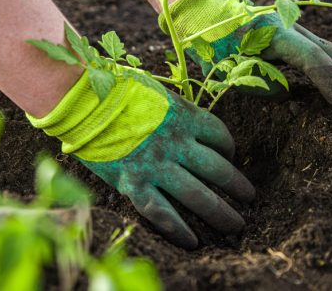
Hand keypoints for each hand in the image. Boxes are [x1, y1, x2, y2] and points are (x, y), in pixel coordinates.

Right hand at [28, 69, 254, 248]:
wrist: (82, 100)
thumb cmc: (116, 89)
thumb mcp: (155, 92)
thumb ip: (174, 108)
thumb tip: (186, 120)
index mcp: (184, 116)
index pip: (220, 136)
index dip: (230, 149)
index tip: (230, 157)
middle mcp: (176, 143)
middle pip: (218, 169)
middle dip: (238, 186)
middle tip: (250, 198)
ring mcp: (156, 165)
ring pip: (198, 195)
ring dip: (221, 212)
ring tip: (236, 225)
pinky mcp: (134, 183)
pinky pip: (163, 212)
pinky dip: (180, 230)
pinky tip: (194, 242)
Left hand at [159, 0, 331, 107]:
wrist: (206, 15)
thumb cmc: (211, 44)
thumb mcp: (226, 68)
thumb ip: (257, 83)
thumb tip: (287, 93)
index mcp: (271, 33)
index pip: (310, 58)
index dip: (330, 80)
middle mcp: (288, 26)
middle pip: (328, 50)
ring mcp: (293, 27)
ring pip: (330, 47)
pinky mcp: (293, 33)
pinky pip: (322, 48)